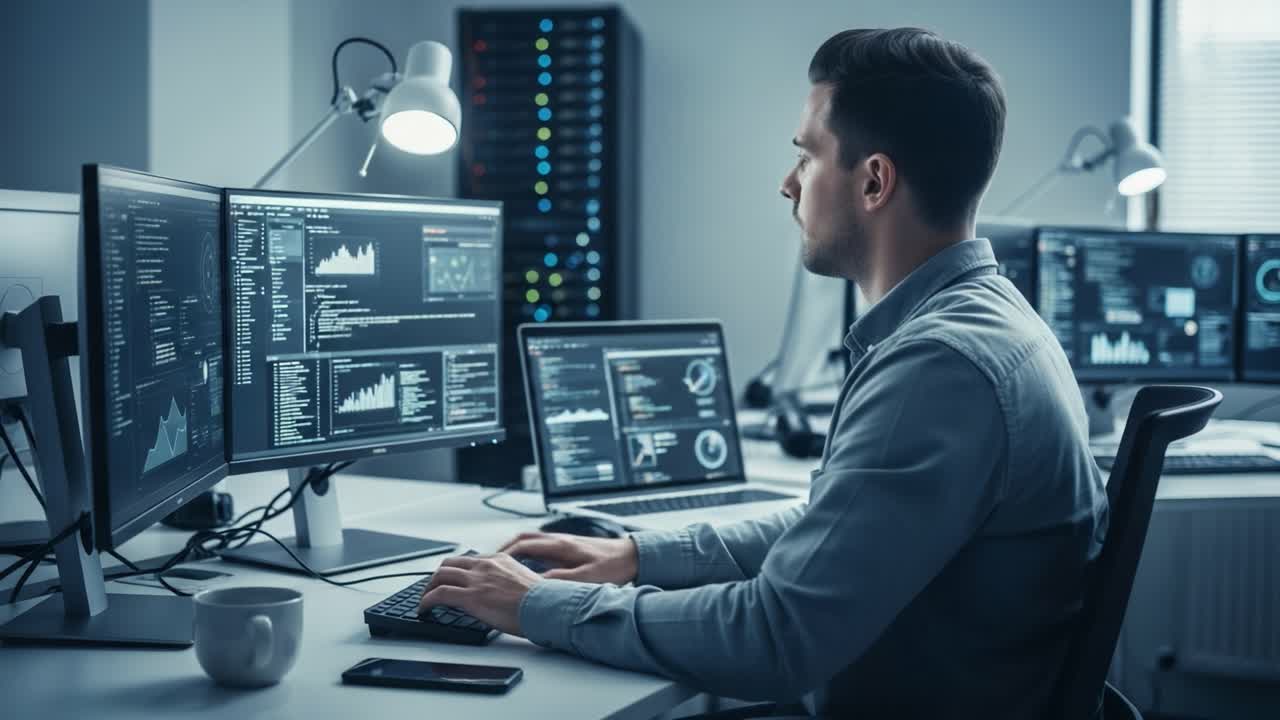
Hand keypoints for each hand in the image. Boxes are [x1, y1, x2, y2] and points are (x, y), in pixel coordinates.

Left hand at [418, 554, 540, 635]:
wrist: (546, 606)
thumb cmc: (542, 600)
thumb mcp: (525, 581)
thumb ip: (509, 581)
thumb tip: (505, 592)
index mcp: (500, 560)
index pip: (469, 560)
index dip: (457, 570)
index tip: (453, 578)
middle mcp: (485, 565)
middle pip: (450, 564)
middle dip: (439, 575)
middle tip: (434, 587)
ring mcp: (476, 580)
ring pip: (440, 576)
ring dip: (429, 587)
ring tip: (425, 599)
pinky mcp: (470, 597)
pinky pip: (439, 594)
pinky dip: (426, 601)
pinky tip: (424, 609)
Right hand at [498, 532, 637, 584]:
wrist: (631, 556)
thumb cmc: (613, 566)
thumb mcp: (586, 579)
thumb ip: (560, 581)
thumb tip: (535, 585)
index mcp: (561, 546)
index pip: (523, 545)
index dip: (504, 554)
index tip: (491, 563)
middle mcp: (559, 540)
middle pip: (523, 539)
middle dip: (504, 549)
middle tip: (490, 562)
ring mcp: (564, 542)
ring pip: (532, 541)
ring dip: (515, 550)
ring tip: (503, 564)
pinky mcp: (569, 547)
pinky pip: (541, 546)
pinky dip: (528, 553)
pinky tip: (526, 565)